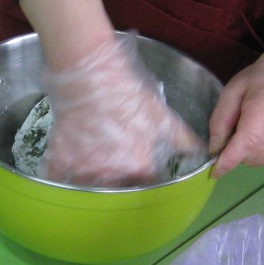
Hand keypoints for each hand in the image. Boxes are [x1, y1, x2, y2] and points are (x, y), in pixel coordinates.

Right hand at [41, 36, 202, 186]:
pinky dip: (62, 178)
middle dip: (118, 180)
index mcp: (140, 167)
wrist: (90, 75)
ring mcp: (84, 170)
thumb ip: (184, 140)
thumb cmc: (129, 94)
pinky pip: (59, 180)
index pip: (147, 185)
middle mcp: (113, 175)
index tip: (139, 167)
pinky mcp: (61, 161)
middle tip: (115, 159)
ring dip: (92, 181)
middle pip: (117, 189)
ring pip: (89, 189)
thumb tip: (203, 153)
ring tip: (94, 161)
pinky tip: (66, 167)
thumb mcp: (163, 116)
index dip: (143, 176)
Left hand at [208, 55, 263, 176]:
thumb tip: (215, 149)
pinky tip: (258, 136)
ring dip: (242, 151)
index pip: (249, 138)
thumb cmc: (256, 83)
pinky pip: (262, 162)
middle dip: (232, 148)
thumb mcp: (231, 91)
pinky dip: (253, 154)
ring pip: (254, 160)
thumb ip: (220, 119)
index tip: (215, 171)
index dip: (231, 157)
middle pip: (248, 152)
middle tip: (234, 127)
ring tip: (248, 128)